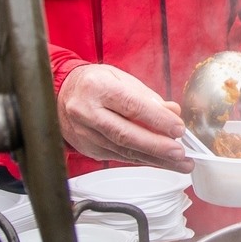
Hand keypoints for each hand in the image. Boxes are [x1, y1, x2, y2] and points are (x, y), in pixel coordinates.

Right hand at [59, 64, 187, 169]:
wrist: (60, 95)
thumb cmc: (94, 83)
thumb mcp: (121, 78)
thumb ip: (147, 96)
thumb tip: (172, 112)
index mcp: (97, 87)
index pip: (131, 105)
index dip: (157, 119)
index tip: (178, 129)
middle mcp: (87, 111)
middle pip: (125, 134)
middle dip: (157, 146)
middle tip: (180, 153)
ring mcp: (85, 133)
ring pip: (123, 151)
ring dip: (154, 159)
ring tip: (179, 163)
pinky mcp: (88, 149)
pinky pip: (118, 156)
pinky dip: (141, 160)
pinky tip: (159, 162)